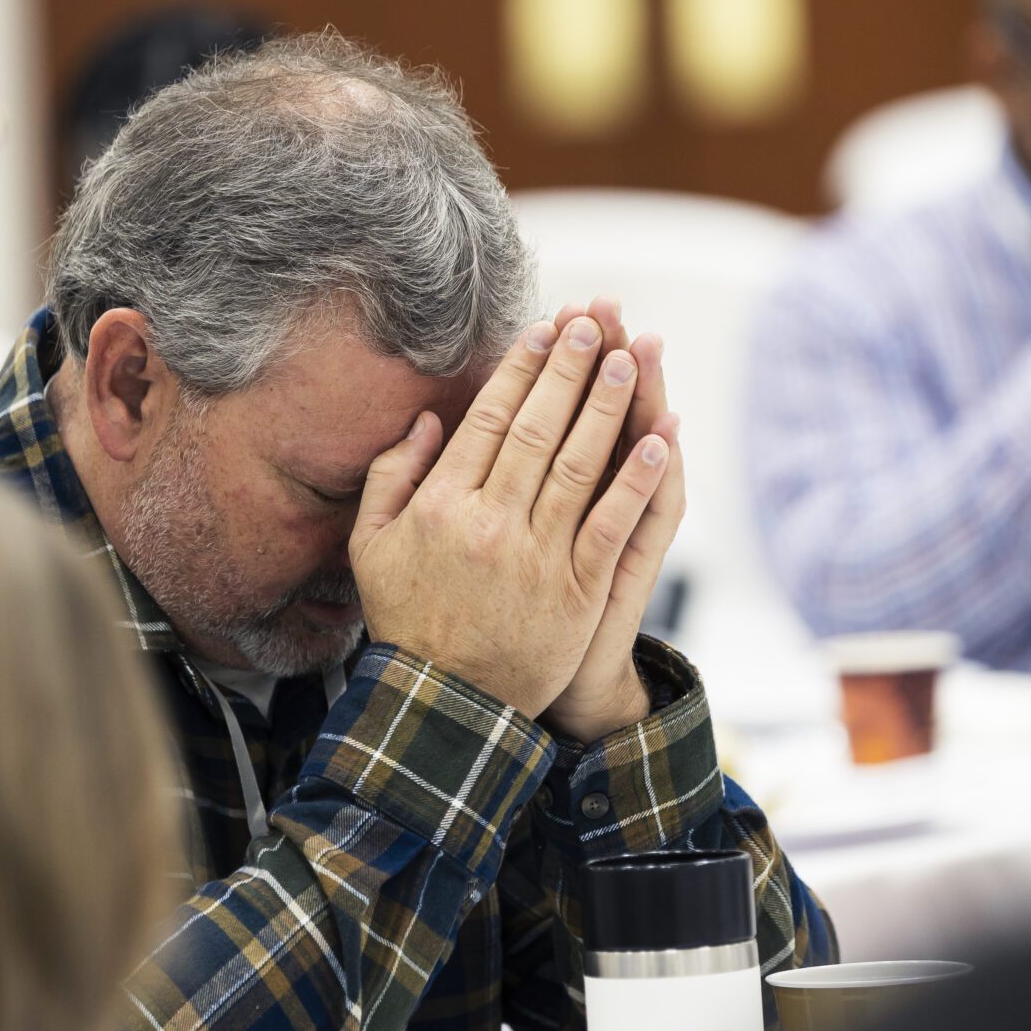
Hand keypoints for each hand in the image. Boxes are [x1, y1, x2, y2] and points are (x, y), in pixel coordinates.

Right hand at [349, 314, 672, 719]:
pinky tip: (659, 440)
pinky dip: (636, 480)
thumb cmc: (409, 620)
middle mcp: (489, 524)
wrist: (445, 705)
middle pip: (539, 430)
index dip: (521, 370)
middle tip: (594, 325)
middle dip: (569, 370)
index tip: (545, 330)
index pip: (490, 420)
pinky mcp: (577, 592)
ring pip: (580, 466)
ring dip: (608, 408)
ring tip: (629, 360)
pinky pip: (612, 525)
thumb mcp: (371, 547)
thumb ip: (390, 477)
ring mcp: (536, 558)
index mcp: (441, 506)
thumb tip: (428, 419)